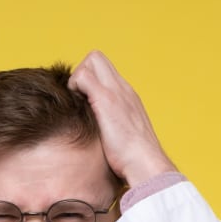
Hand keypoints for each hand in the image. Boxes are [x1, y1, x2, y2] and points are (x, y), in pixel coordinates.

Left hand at [68, 51, 175, 185]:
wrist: (145, 163)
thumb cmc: (134, 159)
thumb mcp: (125, 137)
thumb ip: (115, 127)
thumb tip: (104, 136)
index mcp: (128, 97)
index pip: (106, 71)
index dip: (90, 79)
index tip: (83, 101)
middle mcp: (123, 89)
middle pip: (98, 58)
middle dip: (81, 72)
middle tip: (77, 99)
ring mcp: (116, 91)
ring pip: (92, 59)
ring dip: (77, 78)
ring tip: (77, 104)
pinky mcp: (106, 99)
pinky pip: (83, 75)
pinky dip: (75, 86)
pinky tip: (77, 108)